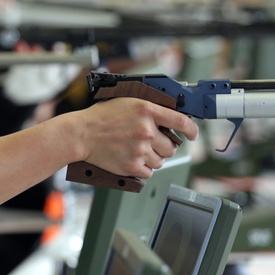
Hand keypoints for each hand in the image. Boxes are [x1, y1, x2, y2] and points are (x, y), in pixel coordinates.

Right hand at [73, 97, 197, 179]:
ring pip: (161, 161)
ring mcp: (140, 149)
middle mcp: (146, 129)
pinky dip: (143, 168)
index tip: (192, 135)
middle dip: (164, 147)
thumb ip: (149, 109)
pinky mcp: (132, 165)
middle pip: (172, 147)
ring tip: (137, 151)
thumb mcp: (127, 102)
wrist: (81, 134)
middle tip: (150, 144)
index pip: (182, 122)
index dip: (192, 130)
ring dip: (153, 158)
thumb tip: (169, 117)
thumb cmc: (100, 117)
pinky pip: (149, 172)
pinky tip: (132, 159)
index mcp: (147, 110)